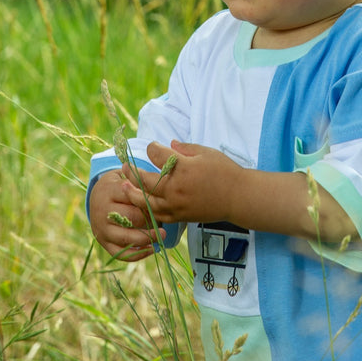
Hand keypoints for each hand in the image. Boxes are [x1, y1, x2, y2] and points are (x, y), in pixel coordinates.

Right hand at [89, 166, 164, 260]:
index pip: (132, 198)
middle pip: (131, 218)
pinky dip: (138, 254)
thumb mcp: (124, 178)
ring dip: (147, 239)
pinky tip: (152, 248)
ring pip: (126, 238)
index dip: (149, 202)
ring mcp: (102, 229)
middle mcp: (102, 212)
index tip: (161, 202)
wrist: (96, 198)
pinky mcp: (104, 243)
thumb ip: (139, 182)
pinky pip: (121, 254)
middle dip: (150, 220)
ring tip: (162, 234)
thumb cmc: (118, 186)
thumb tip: (158, 189)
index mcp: (108, 191)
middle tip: (164, 219)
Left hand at [124, 140, 243, 225]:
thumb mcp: (206, 152)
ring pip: (146, 201)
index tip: (152, 146)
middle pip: (145, 180)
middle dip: (132, 172)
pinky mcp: (179, 216)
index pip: (158, 155)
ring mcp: (176, 204)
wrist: (238, 197)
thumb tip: (169, 144)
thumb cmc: (225, 171)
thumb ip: (185, 148)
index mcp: (183, 168)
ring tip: (123, 186)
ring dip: (131, 193)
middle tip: (124, 166)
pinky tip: (139, 203)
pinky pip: (157, 215)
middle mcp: (176, 187)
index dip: (152, 148)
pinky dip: (145, 210)